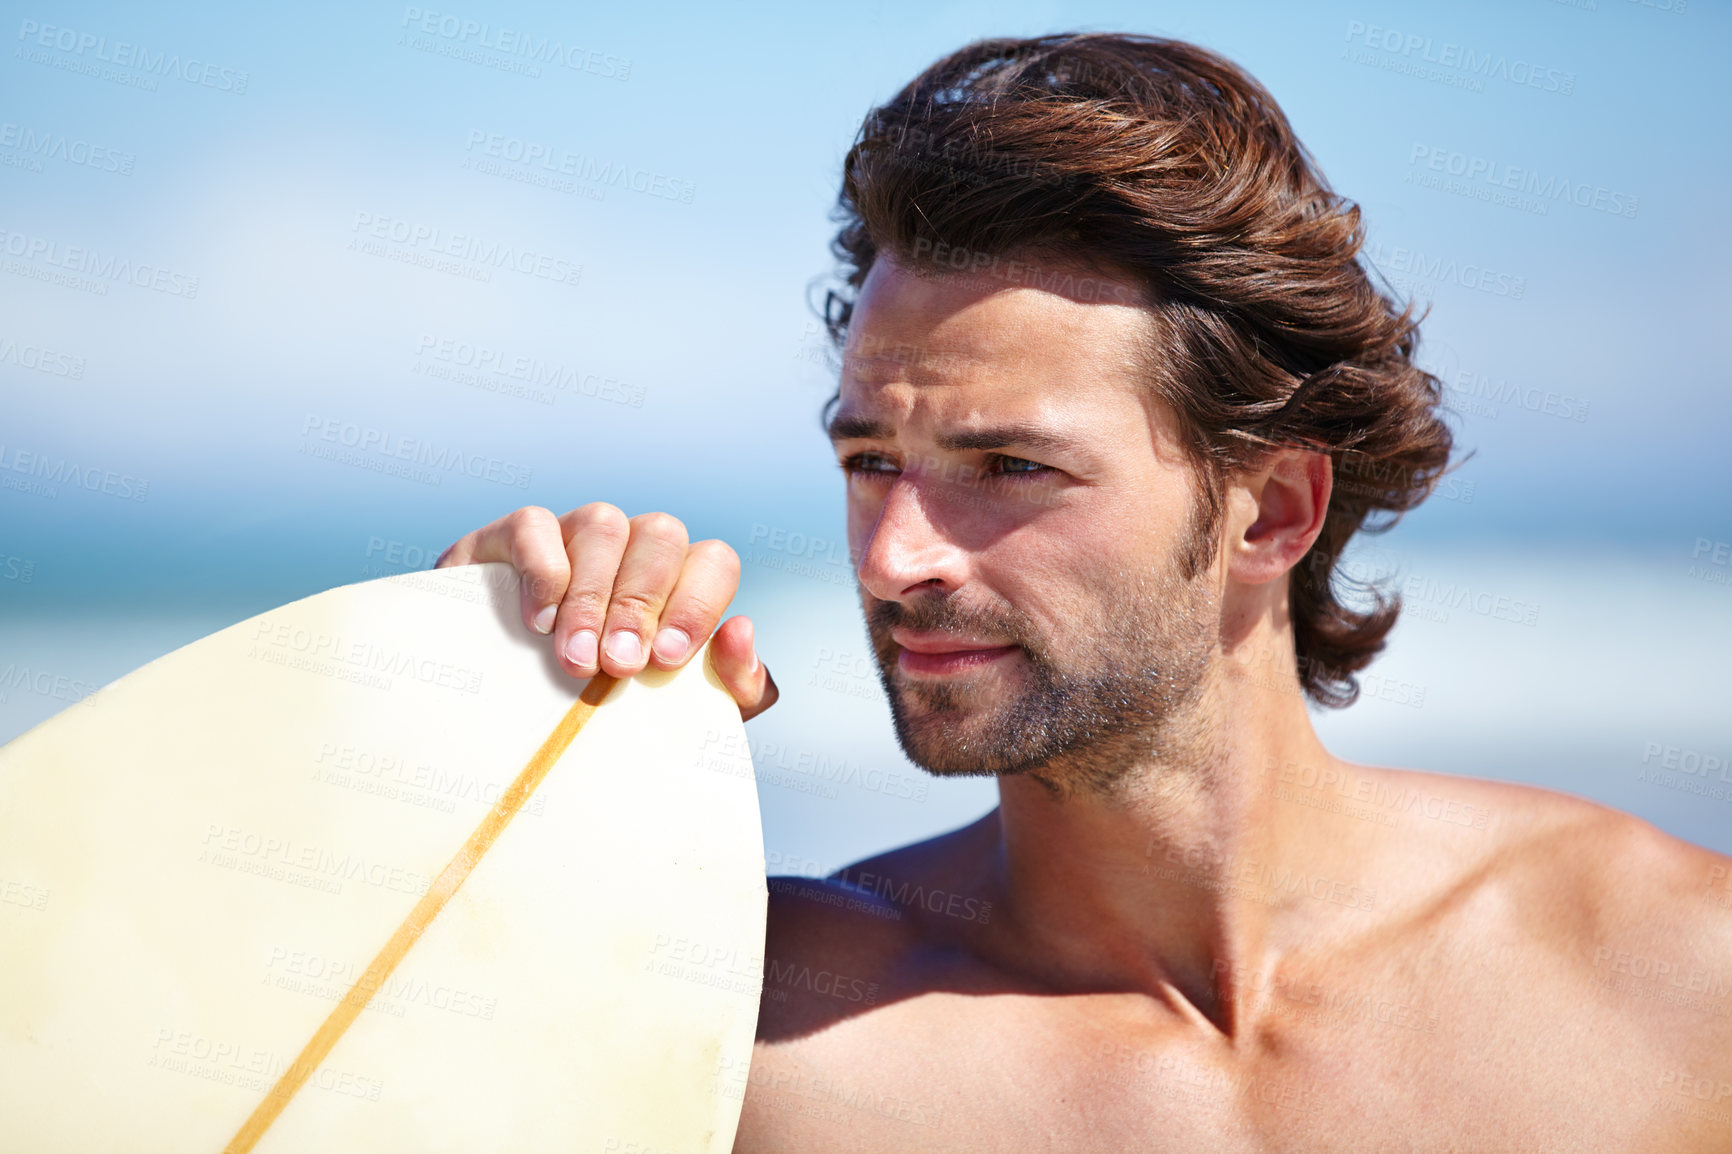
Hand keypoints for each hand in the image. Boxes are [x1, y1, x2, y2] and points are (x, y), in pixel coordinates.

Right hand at [436, 504, 777, 721]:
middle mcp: (634, 547)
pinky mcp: (512, 538)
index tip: (666, 660)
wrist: (509, 717)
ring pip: (603, 524)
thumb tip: (741, 630)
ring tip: (574, 658)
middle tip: (617, 665)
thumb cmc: (610, 711)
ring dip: (592, 594)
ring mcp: (575, 535)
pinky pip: (535, 524)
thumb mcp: (679, 710)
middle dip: (640, 605)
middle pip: (661, 536)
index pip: (714, 562)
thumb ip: (733, 685)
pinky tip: (539, 620)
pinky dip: (542, 568)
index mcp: (681, 579)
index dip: (697, 605)